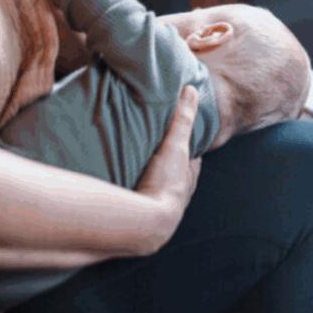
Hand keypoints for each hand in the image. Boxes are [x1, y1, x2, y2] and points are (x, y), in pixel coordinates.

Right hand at [134, 85, 202, 253]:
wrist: (149, 222)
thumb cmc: (166, 183)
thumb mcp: (175, 146)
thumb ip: (182, 119)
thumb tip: (192, 90)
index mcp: (187, 179)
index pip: (190, 159)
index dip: (183, 146)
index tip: (173, 133)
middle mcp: (178, 196)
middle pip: (174, 176)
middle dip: (166, 165)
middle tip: (152, 151)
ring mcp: (161, 210)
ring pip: (157, 191)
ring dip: (148, 181)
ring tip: (132, 170)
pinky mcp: (142, 218)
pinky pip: (139, 202)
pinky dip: (134, 195)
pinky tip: (120, 192)